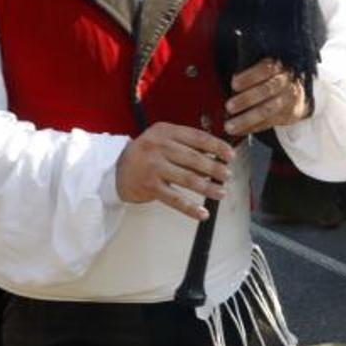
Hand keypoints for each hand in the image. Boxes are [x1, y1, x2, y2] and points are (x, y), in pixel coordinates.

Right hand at [115, 122, 233, 220]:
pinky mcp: (149, 187)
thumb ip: (186, 144)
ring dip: (208, 187)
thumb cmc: (146, 153)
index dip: (216, 146)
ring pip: (187, 179)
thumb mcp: (163, 139)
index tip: (230, 155)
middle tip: (227, 175)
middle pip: (194, 158)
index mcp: (165, 131)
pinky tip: (202, 213)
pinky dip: (190, 208)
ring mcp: (153, 167)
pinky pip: (174, 199)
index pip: (197, 137)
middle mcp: (159, 147)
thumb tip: (216, 157)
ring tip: (221, 192)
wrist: (115, 169)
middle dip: (214, 168)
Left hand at [225, 58, 312, 135]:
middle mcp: (285, 82)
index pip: (265, 69)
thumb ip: (250, 75)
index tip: (234, 84)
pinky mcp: (289, 115)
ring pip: (268, 110)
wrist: (296, 91)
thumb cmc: (272, 79)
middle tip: (229, 107)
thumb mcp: (264, 70)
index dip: (249, 77)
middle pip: (267, 90)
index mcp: (277, 67)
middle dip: (246, 99)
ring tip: (230, 126)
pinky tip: (240, 131)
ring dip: (247, 119)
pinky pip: (269, 123)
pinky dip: (253, 128)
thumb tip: (230, 89)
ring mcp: (288, 99)